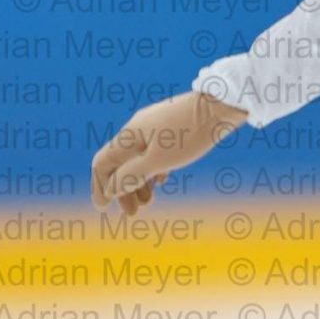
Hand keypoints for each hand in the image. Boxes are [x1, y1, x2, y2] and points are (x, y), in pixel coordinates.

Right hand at [90, 89, 248, 214]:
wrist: (220, 106)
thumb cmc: (190, 134)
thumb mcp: (160, 160)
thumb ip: (133, 175)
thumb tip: (111, 190)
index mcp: (129, 136)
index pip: (102, 163)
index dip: (99, 186)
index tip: (102, 208)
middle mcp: (136, 130)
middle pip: (119, 163)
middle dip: (122, 189)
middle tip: (132, 212)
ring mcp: (153, 128)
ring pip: (137, 159)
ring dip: (138, 182)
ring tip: (147, 201)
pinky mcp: (170, 129)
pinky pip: (153, 153)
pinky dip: (152, 170)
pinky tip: (160, 181)